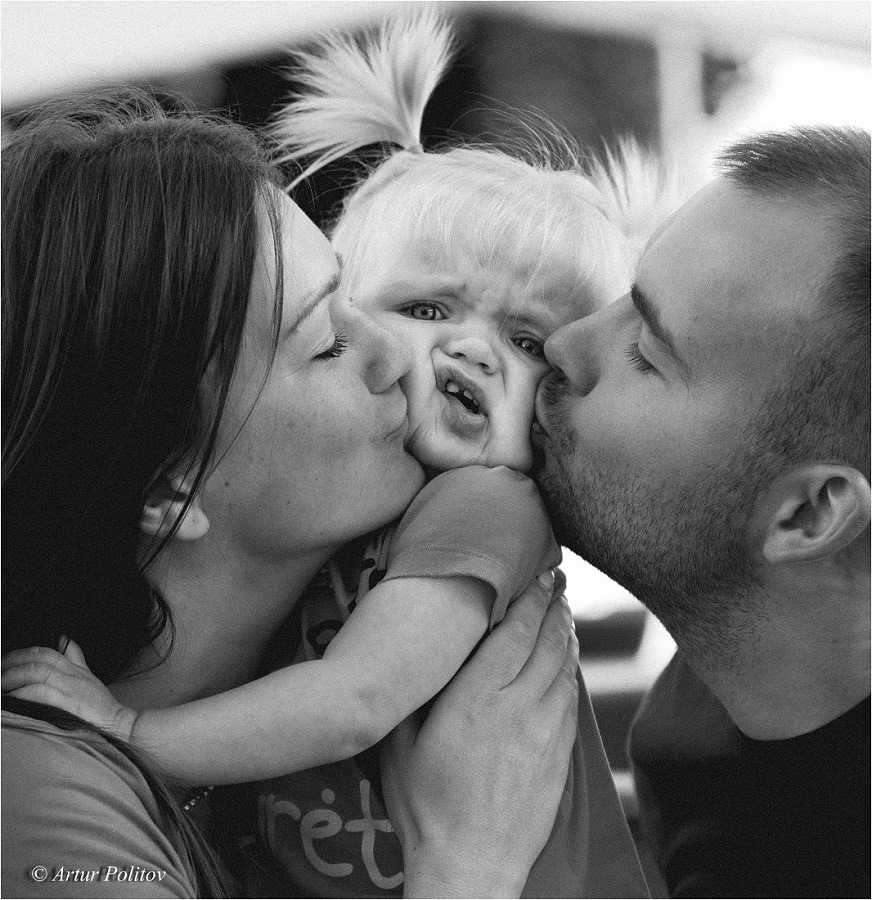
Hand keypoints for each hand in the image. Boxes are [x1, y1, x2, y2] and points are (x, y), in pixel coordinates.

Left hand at [2, 638, 137, 738]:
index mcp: (74, 667)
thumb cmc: (101, 703)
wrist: (117, 721)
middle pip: (39, 657)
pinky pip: (42, 692)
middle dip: (14, 661)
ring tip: (0, 684)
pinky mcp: (69, 702)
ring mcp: (71, 686)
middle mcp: (72, 673)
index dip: (23, 653)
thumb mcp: (88, 675)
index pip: (46, 651)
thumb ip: (75, 658)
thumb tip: (64, 640)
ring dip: (14, 676)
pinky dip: (24, 693)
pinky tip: (12, 698)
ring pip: (38, 671)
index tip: (5, 660)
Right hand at [383, 571, 578, 898]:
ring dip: (567, 635)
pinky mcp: (560, 757)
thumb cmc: (425, 807)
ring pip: (565, 668)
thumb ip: (412, 695)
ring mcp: (545, 733)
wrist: (470, 866)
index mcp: (478, 697)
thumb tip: (419, 657)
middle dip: (555, 606)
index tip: (540, 574)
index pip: (516, 631)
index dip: (532, 597)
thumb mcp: (397, 745)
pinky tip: (567, 663)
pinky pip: (570, 701)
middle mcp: (519, 707)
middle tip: (559, 581)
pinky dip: (571, 672)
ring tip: (565, 613)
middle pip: (548, 641)